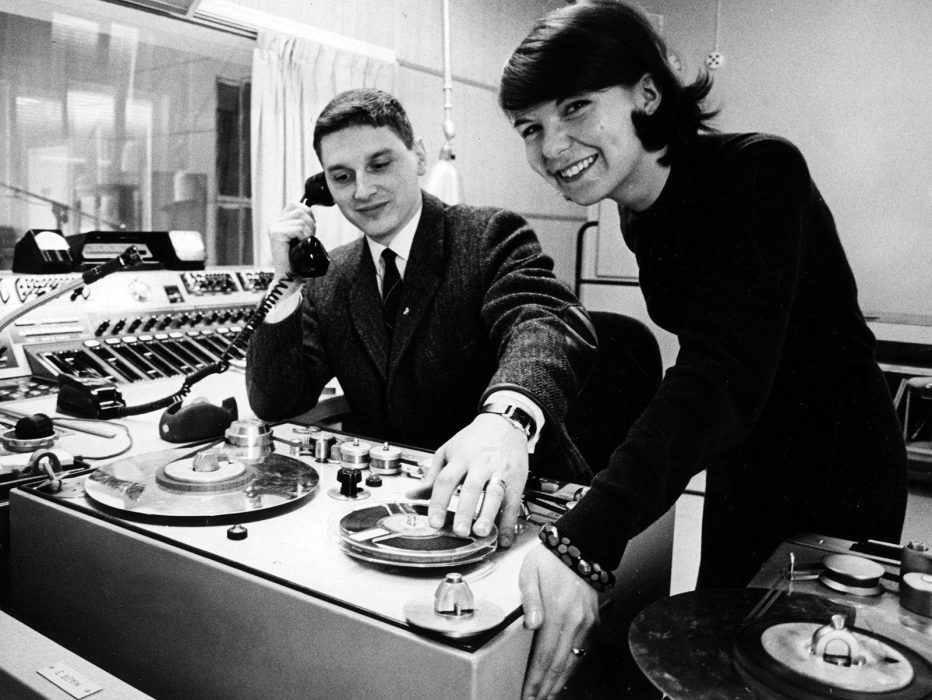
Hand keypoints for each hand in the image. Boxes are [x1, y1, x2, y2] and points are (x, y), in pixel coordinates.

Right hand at [268, 202, 315, 277]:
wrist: (290, 276)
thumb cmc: (298, 259)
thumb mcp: (301, 237)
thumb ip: (302, 223)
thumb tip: (309, 208)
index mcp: (280, 222)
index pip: (295, 204)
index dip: (308, 213)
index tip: (310, 229)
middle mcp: (275, 223)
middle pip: (299, 209)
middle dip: (311, 223)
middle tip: (309, 237)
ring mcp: (274, 228)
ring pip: (300, 219)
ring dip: (308, 231)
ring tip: (304, 242)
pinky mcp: (275, 234)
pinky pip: (297, 228)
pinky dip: (303, 236)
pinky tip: (300, 245)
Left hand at [408, 413, 527, 546]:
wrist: (504, 423)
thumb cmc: (474, 439)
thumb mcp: (448, 451)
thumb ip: (432, 475)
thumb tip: (413, 495)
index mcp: (461, 458)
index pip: (446, 480)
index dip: (438, 502)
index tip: (434, 522)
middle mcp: (481, 464)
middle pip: (472, 488)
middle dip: (464, 511)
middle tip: (459, 531)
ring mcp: (500, 472)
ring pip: (495, 493)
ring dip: (488, 515)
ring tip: (481, 532)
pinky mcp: (516, 480)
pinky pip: (513, 503)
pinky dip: (509, 523)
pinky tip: (504, 538)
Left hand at [520, 544, 598, 699]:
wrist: (579, 546)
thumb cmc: (550, 559)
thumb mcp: (530, 573)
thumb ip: (529, 601)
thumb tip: (531, 625)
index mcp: (557, 610)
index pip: (544, 654)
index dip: (535, 677)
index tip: (527, 692)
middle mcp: (575, 620)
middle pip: (558, 663)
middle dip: (545, 686)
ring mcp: (586, 623)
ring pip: (573, 661)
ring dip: (559, 682)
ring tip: (547, 695)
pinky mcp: (593, 621)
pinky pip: (582, 650)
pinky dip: (572, 667)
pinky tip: (563, 676)